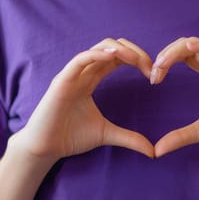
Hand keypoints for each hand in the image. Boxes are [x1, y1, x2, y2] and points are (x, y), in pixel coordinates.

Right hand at [8, 38, 154, 160]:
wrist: (45, 148)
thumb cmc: (70, 137)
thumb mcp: (107, 135)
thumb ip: (130, 139)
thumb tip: (153, 152)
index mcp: (91, 79)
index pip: (117, 58)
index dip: (137, 59)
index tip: (153, 73)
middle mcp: (82, 72)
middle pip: (111, 47)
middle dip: (133, 52)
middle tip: (150, 66)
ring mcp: (72, 74)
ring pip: (97, 48)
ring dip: (119, 50)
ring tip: (136, 59)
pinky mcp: (62, 81)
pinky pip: (80, 60)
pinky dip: (97, 54)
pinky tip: (113, 56)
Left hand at [151, 37, 198, 159]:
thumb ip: (180, 137)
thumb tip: (156, 151)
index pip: (188, 55)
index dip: (167, 59)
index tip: (153, 76)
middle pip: (193, 46)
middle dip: (169, 52)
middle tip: (153, 68)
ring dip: (181, 49)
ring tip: (163, 60)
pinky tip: (189, 47)